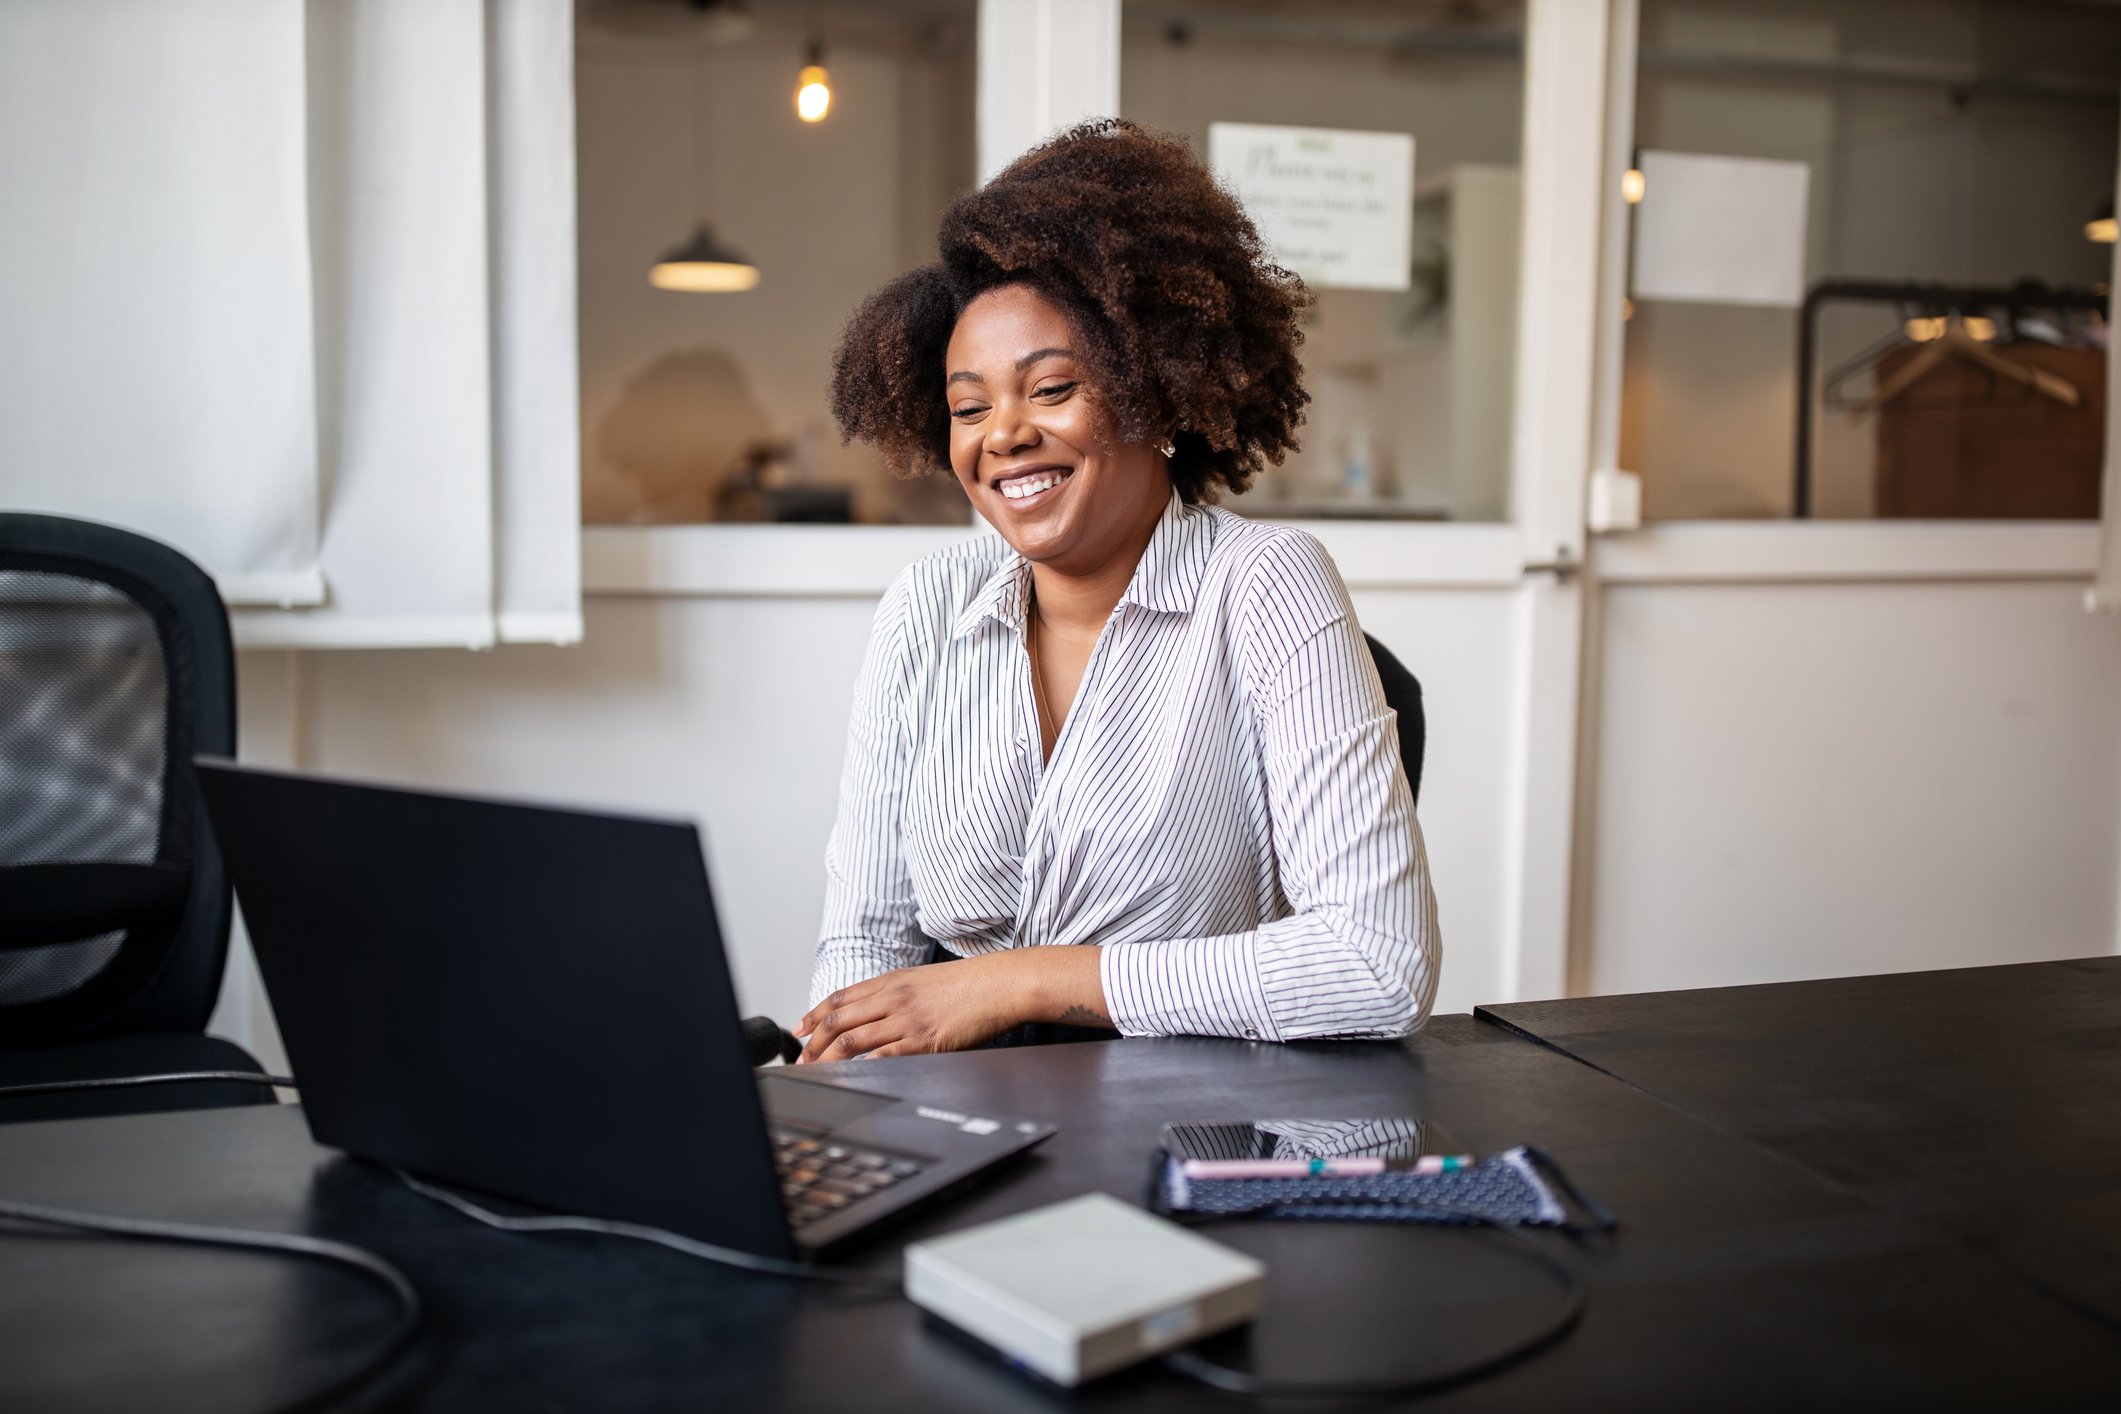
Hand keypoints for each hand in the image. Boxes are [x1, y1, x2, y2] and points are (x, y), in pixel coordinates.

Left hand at [794, 947, 1109, 1062]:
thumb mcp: (926, 981)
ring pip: (851, 1040)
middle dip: (812, 1043)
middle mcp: (892, 998)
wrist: (1002, 983)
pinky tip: (849, 1077)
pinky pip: (881, 1056)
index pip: (841, 998)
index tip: (800, 1030)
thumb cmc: (972, 984)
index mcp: (892, 981)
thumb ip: (899, 995)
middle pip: (838, 1020)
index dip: (815, 1015)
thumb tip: (879, 1013)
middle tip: (799, 1060)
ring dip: (827, 1059)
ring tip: (815, 1073)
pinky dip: (859, 1068)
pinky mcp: (923, 1040)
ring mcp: (905, 1019)